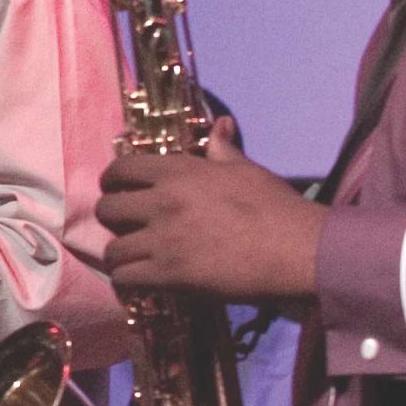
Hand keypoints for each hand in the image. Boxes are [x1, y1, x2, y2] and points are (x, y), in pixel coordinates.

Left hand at [98, 117, 324, 301]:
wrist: (298, 251)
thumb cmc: (276, 207)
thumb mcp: (246, 170)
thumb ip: (222, 150)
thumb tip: (220, 124)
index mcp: (179, 172)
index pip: (122, 168)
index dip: (112, 180)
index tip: (116, 189)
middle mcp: (162, 202)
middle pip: (108, 209)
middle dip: (112, 219)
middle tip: (125, 228)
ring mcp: (163, 239)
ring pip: (112, 249)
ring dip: (119, 255)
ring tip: (131, 259)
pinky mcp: (169, 274)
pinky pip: (125, 278)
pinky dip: (127, 281)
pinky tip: (138, 281)